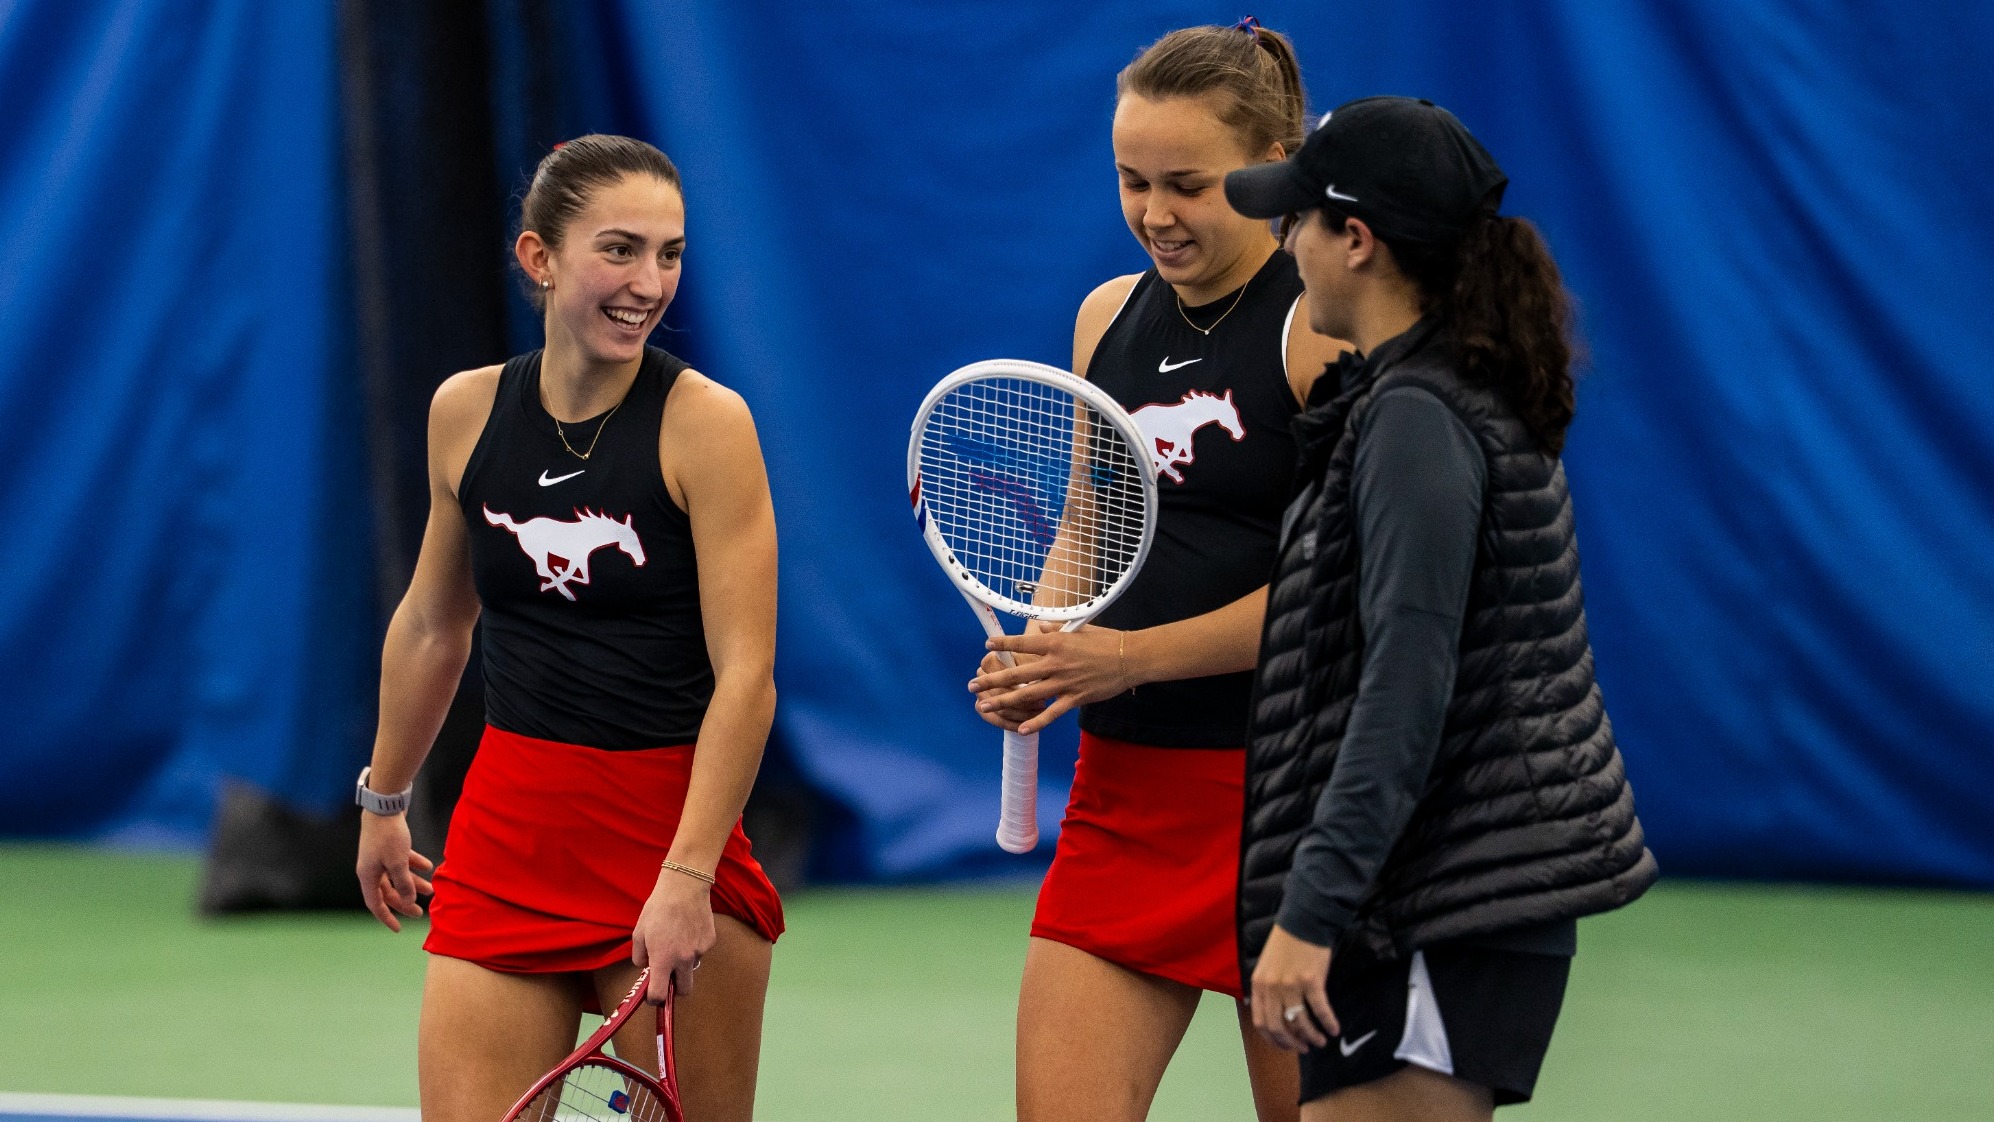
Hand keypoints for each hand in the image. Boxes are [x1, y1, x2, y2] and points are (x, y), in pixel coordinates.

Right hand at [355, 812, 432, 931]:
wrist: (385, 804)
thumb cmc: (389, 835)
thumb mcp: (398, 863)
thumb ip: (404, 883)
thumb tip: (408, 900)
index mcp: (367, 876)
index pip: (375, 904)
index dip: (387, 917)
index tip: (399, 929)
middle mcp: (371, 868)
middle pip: (388, 892)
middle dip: (405, 902)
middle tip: (421, 912)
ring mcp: (379, 857)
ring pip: (397, 876)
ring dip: (414, 883)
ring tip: (432, 889)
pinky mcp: (388, 845)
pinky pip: (401, 861)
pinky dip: (414, 865)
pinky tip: (428, 866)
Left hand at [632, 866, 716, 999]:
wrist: (684, 886)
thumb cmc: (658, 908)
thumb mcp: (638, 933)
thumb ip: (639, 956)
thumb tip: (646, 967)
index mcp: (663, 959)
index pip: (659, 994)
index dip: (654, 999)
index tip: (652, 996)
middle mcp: (684, 959)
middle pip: (684, 990)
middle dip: (675, 989)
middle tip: (667, 976)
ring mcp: (699, 951)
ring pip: (692, 968)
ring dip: (684, 963)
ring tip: (677, 939)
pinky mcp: (710, 941)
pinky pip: (700, 952)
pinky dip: (693, 946)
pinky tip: (687, 928)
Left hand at [969, 625, 1131, 734]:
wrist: (1129, 658)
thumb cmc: (1106, 640)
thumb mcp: (1079, 628)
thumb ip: (1056, 628)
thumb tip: (1039, 625)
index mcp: (1055, 642)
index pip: (1023, 642)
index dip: (1003, 644)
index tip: (987, 646)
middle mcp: (1055, 662)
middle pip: (1016, 672)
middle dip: (992, 679)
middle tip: (972, 684)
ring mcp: (1064, 682)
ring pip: (1027, 695)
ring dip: (1004, 700)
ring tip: (985, 705)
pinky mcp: (1075, 698)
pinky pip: (1051, 713)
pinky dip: (1036, 722)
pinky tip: (1021, 729)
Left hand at [1250, 925, 1337, 1051]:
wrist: (1304, 921)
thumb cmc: (1286, 942)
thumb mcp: (1266, 965)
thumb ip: (1266, 988)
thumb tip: (1271, 1012)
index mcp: (1258, 985)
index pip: (1261, 1022)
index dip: (1273, 1039)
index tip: (1285, 1045)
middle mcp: (1272, 988)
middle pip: (1279, 1027)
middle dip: (1292, 1042)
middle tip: (1303, 1048)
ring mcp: (1291, 985)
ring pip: (1300, 1022)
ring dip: (1311, 1036)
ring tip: (1320, 1041)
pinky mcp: (1311, 981)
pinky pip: (1320, 1009)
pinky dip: (1328, 1022)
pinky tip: (1334, 1029)